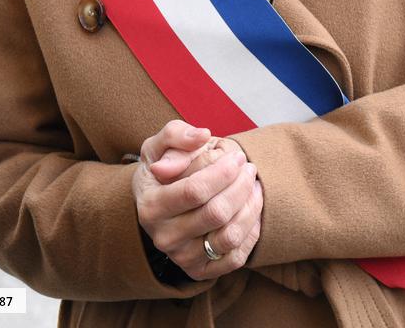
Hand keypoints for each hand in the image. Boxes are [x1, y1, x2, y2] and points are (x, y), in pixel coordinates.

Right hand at [131, 120, 262, 280]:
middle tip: (249, 168)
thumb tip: (202, 135)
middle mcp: (164, 238)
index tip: (237, 157)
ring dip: (250, 207)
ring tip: (253, 185)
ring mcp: (182, 257)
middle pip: (216, 213)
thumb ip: (176, 134)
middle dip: (241, 186)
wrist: (157, 204)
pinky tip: (251, 208)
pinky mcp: (199, 270)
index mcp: (151, 206)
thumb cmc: (161, 169)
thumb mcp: (157, 146)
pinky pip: (235, 257)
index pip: (195, 191)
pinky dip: (251, 231)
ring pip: (229, 236)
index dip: (223, 172)